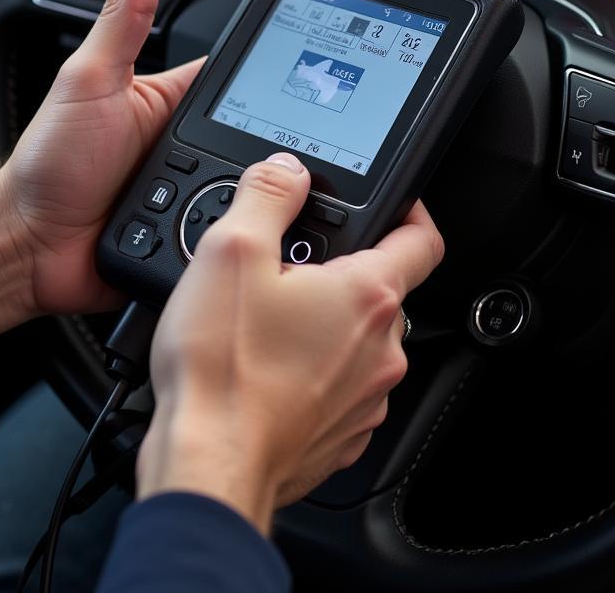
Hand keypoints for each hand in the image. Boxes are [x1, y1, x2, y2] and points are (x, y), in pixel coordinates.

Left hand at [0, 0, 343, 332]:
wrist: (31, 243)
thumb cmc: (50, 160)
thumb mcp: (88, 80)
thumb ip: (120, 18)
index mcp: (178, 97)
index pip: (248, 60)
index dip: (291, 35)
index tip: (333, 0)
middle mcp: (198, 140)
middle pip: (274, 125)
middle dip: (308, 123)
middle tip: (340, 117)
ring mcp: (204, 188)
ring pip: (270, 183)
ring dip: (286, 182)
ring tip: (307, 178)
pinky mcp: (203, 233)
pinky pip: (248, 229)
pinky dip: (266, 227)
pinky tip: (283, 226)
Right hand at [136, 154, 443, 532]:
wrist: (208, 462)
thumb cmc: (223, 368)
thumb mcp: (230, 251)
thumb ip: (266, 196)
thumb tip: (287, 170)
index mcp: (367, 297)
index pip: (423, 239)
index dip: (409, 209)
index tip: (391, 202)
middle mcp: (380, 350)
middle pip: (380, 289)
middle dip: (339, 270)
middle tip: (284, 267)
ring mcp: (364, 398)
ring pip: (357, 340)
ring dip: (323, 322)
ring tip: (263, 320)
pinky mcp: (341, 433)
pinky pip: (338, 385)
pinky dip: (311, 369)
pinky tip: (263, 365)